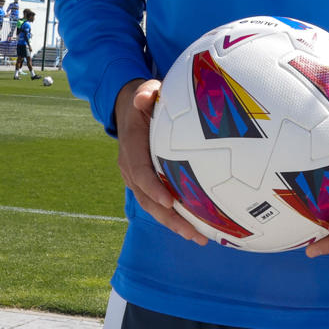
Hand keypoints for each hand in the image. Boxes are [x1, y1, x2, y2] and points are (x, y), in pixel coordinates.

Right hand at [113, 78, 206, 245]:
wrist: (131, 110)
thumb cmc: (145, 99)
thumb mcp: (144, 92)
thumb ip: (145, 93)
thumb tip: (143, 96)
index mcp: (131, 146)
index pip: (140, 171)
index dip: (152, 187)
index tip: (169, 201)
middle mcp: (130, 166)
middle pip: (147, 198)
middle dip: (168, 217)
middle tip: (192, 232)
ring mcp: (137, 178)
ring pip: (153, 206)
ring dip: (174, 223)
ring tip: (198, 237)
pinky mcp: (146, 183)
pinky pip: (158, 202)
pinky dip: (175, 216)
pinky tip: (196, 227)